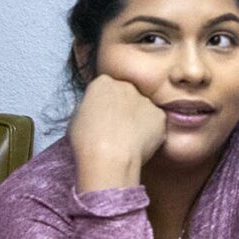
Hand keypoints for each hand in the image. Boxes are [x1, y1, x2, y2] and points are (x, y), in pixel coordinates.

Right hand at [71, 74, 165, 190]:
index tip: (102, 118)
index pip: (106, 87)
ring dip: (138, 120)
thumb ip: (92, 108)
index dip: (105, 104)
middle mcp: (127, 86)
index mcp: (103, 83)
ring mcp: (146, 100)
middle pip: (127, 95)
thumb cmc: (87, 140)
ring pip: (143, 109)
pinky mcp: (160, 116)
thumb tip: (99, 113)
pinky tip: (139, 145)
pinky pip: (155, 123)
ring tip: (128, 141)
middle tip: (117, 130)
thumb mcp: (78, 117)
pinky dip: (151, 133)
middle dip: (124, 109)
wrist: (109, 156)